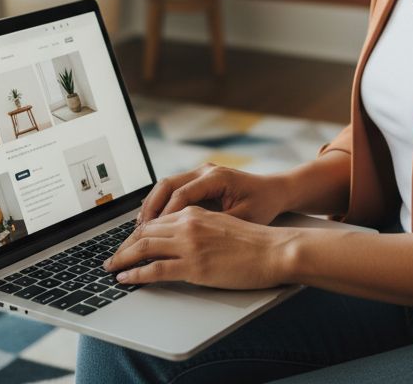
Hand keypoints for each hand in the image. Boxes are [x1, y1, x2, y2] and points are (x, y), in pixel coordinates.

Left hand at [102, 206, 297, 290]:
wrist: (273, 249)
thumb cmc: (254, 240)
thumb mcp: (223, 223)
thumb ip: (200, 224)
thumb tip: (183, 234)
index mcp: (196, 212)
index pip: (157, 220)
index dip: (138, 232)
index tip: (128, 242)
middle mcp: (189, 223)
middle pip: (146, 232)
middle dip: (125, 245)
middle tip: (112, 256)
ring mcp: (190, 244)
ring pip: (145, 248)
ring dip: (123, 258)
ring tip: (112, 267)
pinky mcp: (194, 266)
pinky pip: (155, 270)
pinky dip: (136, 274)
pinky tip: (126, 279)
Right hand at [137, 161, 288, 225]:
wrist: (275, 190)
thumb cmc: (262, 205)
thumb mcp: (242, 220)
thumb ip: (215, 226)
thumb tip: (188, 241)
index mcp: (215, 177)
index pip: (180, 195)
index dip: (163, 217)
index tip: (150, 237)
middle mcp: (205, 170)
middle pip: (166, 185)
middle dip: (150, 209)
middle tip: (137, 232)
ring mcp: (201, 172)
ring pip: (166, 185)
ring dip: (152, 206)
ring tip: (140, 229)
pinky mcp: (200, 179)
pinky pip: (174, 189)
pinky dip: (161, 204)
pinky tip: (154, 222)